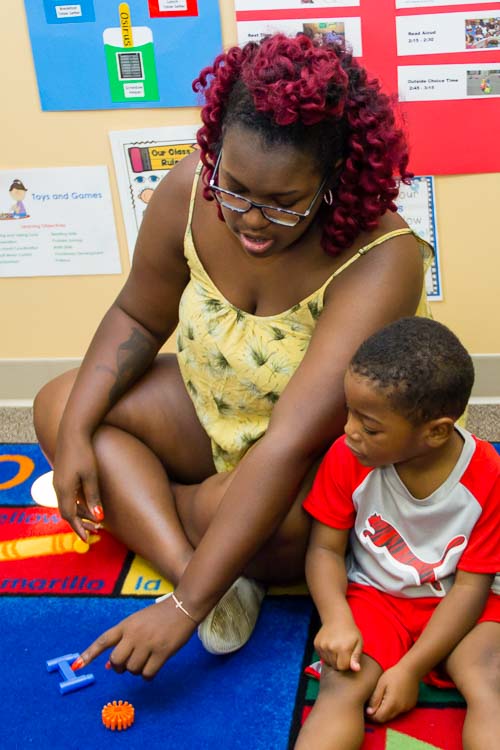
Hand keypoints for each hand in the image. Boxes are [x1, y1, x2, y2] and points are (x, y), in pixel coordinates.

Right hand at [53, 432, 103, 541]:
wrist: (73, 431)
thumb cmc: (84, 452)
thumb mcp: (91, 476)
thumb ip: (93, 497)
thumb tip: (98, 518)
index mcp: (64, 490)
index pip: (69, 516)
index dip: (78, 528)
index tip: (87, 539)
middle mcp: (58, 487)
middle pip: (67, 512)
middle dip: (80, 523)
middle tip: (96, 531)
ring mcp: (59, 480)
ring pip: (67, 504)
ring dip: (80, 513)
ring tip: (96, 519)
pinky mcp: (62, 475)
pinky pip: (68, 495)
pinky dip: (77, 504)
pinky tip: (88, 504)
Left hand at [72, 597, 196, 678]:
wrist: (184, 606)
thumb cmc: (160, 615)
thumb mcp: (138, 622)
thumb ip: (124, 640)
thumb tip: (109, 666)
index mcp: (126, 624)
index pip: (103, 640)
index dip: (89, 653)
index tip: (77, 665)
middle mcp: (134, 634)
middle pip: (116, 661)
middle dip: (119, 667)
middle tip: (127, 664)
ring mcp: (148, 643)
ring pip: (132, 669)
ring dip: (137, 670)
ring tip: (146, 659)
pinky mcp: (162, 652)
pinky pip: (147, 674)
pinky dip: (148, 675)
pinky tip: (154, 666)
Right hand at [313, 621, 362, 671]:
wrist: (336, 618)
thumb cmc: (350, 632)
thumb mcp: (358, 643)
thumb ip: (356, 657)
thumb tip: (356, 669)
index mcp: (343, 648)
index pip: (343, 667)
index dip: (347, 664)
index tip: (349, 656)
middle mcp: (331, 647)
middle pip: (334, 666)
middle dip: (339, 662)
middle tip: (343, 652)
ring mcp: (322, 646)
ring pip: (327, 662)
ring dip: (332, 659)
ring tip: (337, 649)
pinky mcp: (316, 644)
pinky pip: (321, 657)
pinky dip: (326, 655)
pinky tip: (331, 646)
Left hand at [366, 664, 419, 722]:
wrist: (411, 670)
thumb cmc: (394, 674)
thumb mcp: (381, 684)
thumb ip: (375, 699)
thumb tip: (369, 712)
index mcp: (392, 704)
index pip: (379, 718)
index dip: (371, 716)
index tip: (366, 710)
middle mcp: (400, 709)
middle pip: (385, 719)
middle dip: (377, 715)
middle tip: (370, 706)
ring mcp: (406, 708)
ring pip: (392, 716)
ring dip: (385, 712)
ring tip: (380, 700)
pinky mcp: (410, 706)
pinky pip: (399, 711)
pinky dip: (393, 708)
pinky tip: (390, 698)